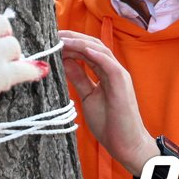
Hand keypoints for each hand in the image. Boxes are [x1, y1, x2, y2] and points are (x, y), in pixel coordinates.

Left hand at [59, 30, 155, 173]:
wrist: (127, 145)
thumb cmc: (110, 124)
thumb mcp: (88, 97)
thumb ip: (79, 79)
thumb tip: (64, 62)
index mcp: (105, 73)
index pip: (87, 51)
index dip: (70, 43)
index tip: (50, 39)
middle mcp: (113, 70)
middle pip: (92, 45)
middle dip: (72, 38)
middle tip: (51, 33)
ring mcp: (119, 75)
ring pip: (99, 50)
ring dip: (79, 42)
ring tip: (61, 38)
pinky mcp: (122, 83)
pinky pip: (109, 64)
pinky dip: (95, 54)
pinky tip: (81, 49)